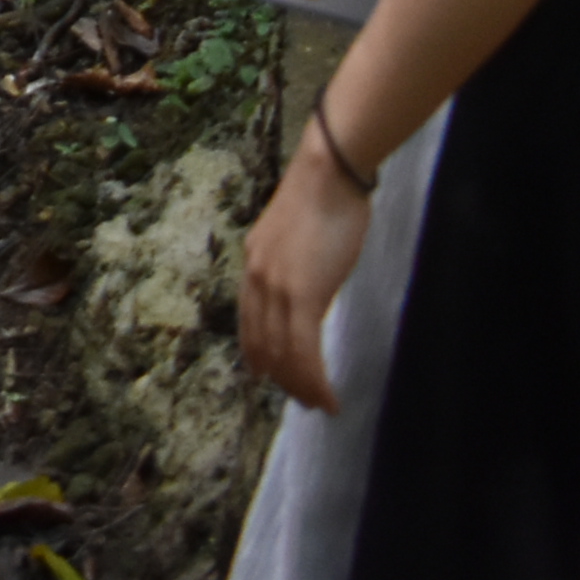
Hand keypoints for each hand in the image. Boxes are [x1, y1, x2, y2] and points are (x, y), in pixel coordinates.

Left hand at [239, 121, 377, 410]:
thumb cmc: (325, 199)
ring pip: (283, 353)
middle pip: (262, 343)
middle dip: (282, 377)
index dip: (260, 353)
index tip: (269, 376)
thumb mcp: (298, 238)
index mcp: (254, 263)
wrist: (329, 175)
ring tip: (319, 405)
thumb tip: (306, 288)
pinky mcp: (301, 294)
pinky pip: (303, 350)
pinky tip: (328, 397)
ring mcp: (275, 288)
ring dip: (301, 386)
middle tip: (302, 400)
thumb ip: (294, 265)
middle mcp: (256, 278)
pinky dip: (314, 380)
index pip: (251, 321)